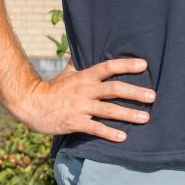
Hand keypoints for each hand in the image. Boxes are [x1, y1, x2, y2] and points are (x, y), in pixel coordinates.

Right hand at [11, 57, 155, 142]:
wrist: (32, 104)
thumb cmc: (53, 88)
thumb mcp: (68, 72)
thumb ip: (81, 62)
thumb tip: (88, 47)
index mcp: (84, 76)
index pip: (108, 67)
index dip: (126, 65)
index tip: (144, 64)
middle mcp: (85, 90)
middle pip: (114, 89)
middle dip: (135, 93)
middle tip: (152, 96)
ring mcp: (80, 107)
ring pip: (108, 110)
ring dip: (128, 114)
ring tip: (145, 118)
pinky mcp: (75, 123)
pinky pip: (95, 128)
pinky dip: (109, 133)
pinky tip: (123, 137)